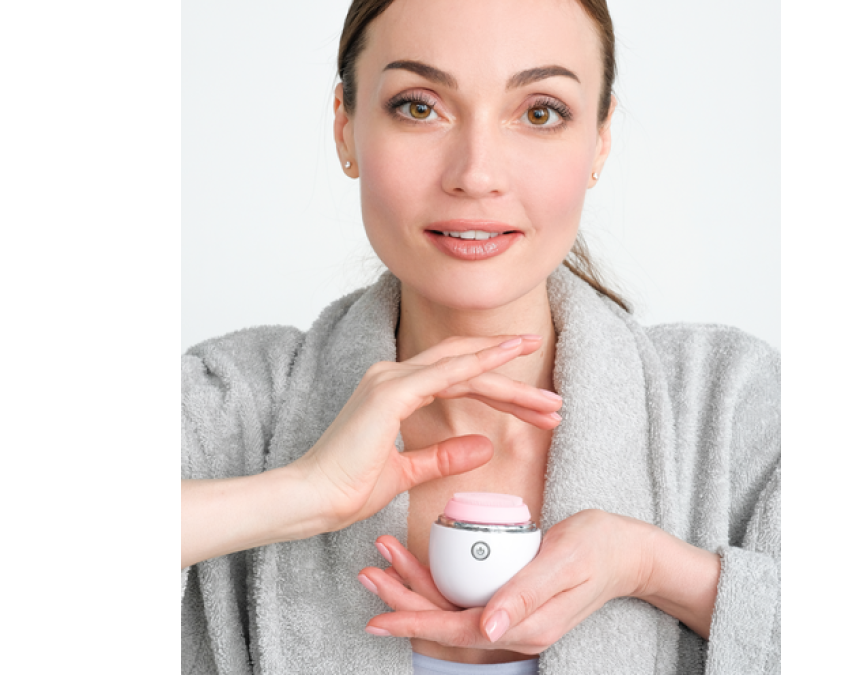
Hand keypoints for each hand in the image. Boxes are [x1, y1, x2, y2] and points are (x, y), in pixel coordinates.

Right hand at [290, 335, 562, 535]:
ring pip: (464, 367)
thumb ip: (442, 456)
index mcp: (394, 390)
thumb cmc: (346, 488)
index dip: (499, 389)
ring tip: (547, 397)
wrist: (311, 499)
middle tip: (553, 399)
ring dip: (508, 378)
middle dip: (513, 381)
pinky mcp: (391, 391)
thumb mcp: (407, 472)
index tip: (535, 403)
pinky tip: (509, 365)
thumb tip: (481, 446)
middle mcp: (392, 375)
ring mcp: (391, 378)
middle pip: (467, 368)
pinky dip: (480, 366)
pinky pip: (446, 373)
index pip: (458, 380)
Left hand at [358, 510, 661, 653]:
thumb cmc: (600, 547)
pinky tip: (418, 558)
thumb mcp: (563, 562)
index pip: (456, 628)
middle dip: (403, 599)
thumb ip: (526, 594)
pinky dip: (437, 577)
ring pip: (450, 606)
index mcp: (525, 626)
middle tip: (369, 572)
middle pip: (445, 619)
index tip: (377, 615)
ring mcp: (512, 614)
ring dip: (415, 584)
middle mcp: (514, 627)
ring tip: (384, 557)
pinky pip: (465, 594)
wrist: (629, 550)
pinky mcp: (511, 597)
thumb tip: (488, 628)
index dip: (414, 621)